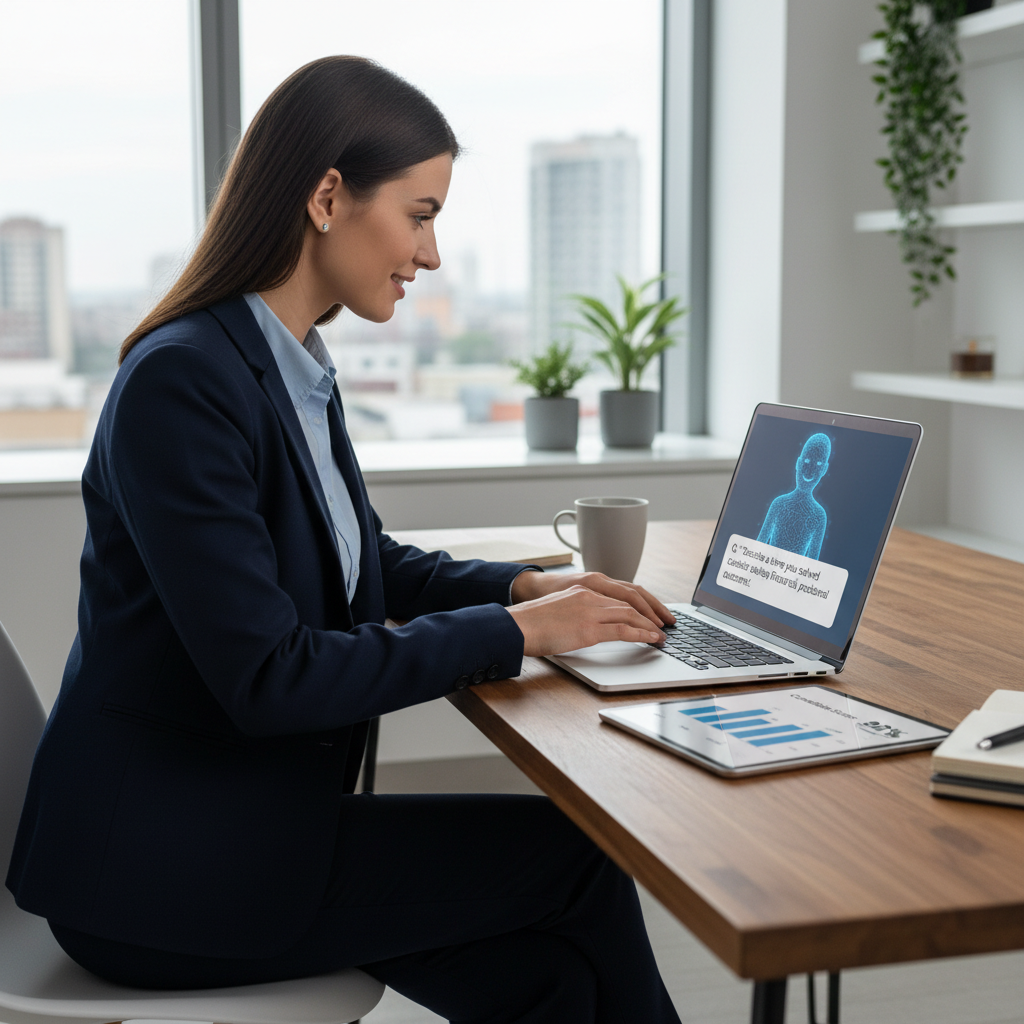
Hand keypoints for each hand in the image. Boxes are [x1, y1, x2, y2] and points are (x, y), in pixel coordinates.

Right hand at [507, 570, 675, 657]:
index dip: (641, 603)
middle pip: (631, 600)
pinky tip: (651, 639)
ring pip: (630, 614)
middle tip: (665, 622)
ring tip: (661, 634)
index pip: (620, 593)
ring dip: (650, 625)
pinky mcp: (588, 629)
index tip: (652, 612)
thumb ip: (576, 614)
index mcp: (582, 591)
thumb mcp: (558, 611)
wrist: (515, 626)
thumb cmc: (530, 624)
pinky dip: (641, 634)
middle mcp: (589, 596)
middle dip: (651, 612)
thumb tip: (587, 627)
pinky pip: (623, 630)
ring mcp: (589, 611)